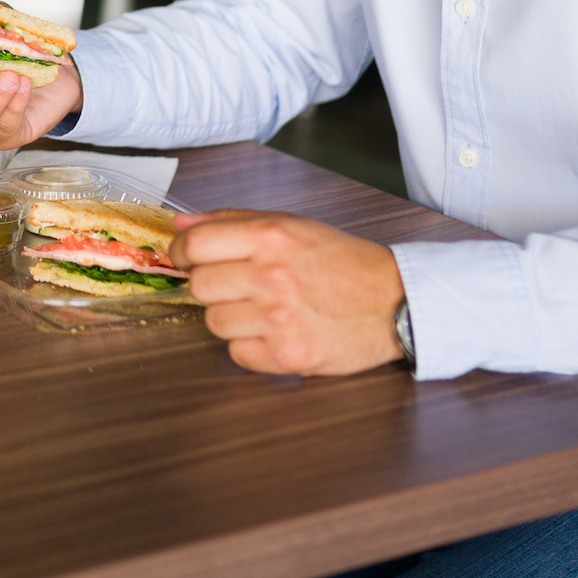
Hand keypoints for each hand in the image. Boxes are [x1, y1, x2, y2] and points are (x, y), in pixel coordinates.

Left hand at [171, 209, 404, 374]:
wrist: (396, 301)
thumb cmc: (342, 261)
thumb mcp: (291, 225)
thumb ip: (232, 221)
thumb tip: (181, 222)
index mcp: (270, 237)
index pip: (194, 244)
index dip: (182, 252)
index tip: (187, 258)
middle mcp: (272, 276)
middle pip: (199, 286)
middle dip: (213, 285)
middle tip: (240, 285)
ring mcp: (279, 319)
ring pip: (214, 322)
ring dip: (233, 316)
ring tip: (265, 309)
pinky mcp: (288, 356)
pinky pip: (237, 353)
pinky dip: (251, 346)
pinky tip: (276, 332)